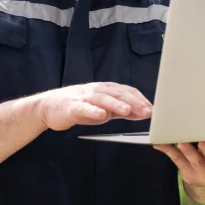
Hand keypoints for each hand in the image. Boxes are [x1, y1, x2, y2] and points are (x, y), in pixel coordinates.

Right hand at [34, 81, 152, 130]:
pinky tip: (101, 115)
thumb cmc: (81, 107)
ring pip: (103, 98)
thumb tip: (144, 113)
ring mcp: (84, 97)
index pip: (128, 92)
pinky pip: (83, 107)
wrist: (50, 107)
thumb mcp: (105, 109)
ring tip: (128, 111)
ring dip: (116, 104)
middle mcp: (97, 90)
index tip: (154, 109)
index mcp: (107, 89)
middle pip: (119, 93)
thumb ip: (123, 110)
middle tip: (147, 111)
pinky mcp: (72, 106)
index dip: (141, 99)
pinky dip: (93, 110)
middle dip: (135, 102)